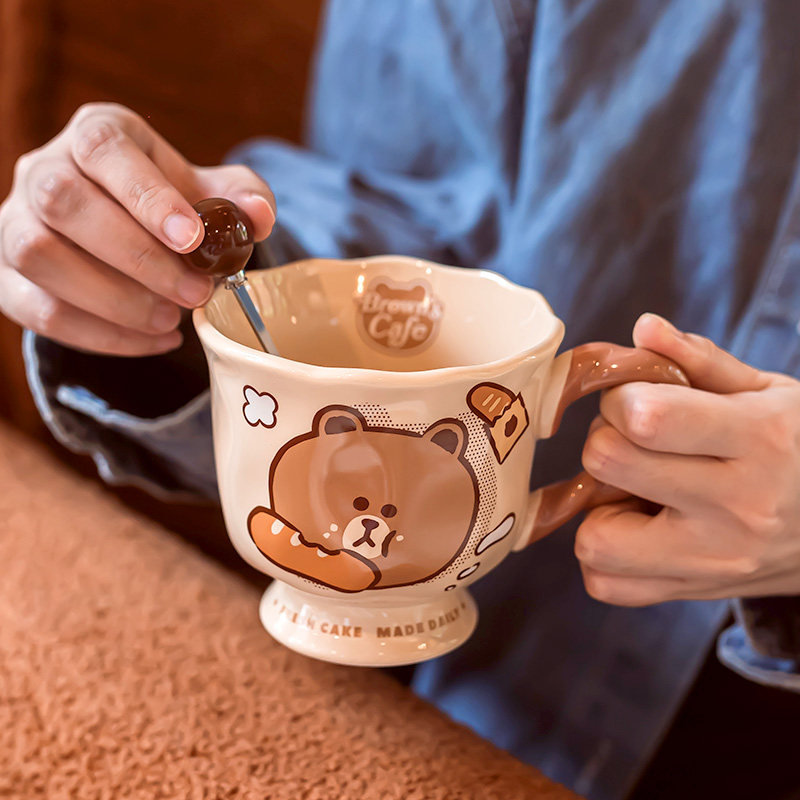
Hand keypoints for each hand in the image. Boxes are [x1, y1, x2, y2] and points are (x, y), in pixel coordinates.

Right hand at [0, 103, 275, 355]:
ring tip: (171, 320)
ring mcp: (15, 223)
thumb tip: (257, 215)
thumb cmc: (168, 205)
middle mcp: (43, 169)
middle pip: (65, 204)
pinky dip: (101, 335)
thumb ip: (237, 196)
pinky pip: (38, 310)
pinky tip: (153, 340)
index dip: (146, 195)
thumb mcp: (207, 191)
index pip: (104, 148)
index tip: (193, 239)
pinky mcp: (7, 277)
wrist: (123, 231)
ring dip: (114, 300)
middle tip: (195, 293)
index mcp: (96, 135)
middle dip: (138, 258)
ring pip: (39, 257)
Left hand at [575, 313, 799, 605]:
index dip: (621, 397)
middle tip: (635, 442)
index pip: (646, 416)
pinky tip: (638, 528)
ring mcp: (716, 561)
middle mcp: (738, 506)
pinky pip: (608, 584)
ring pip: (596, 538)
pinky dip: (606, 555)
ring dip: (598, 506)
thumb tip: (642, 328)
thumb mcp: (771, 392)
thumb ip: (701, 360)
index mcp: (760, 439)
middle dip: (606, 439)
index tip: (636, 398)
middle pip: (607, 461)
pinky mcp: (696, 594)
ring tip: (636, 490)